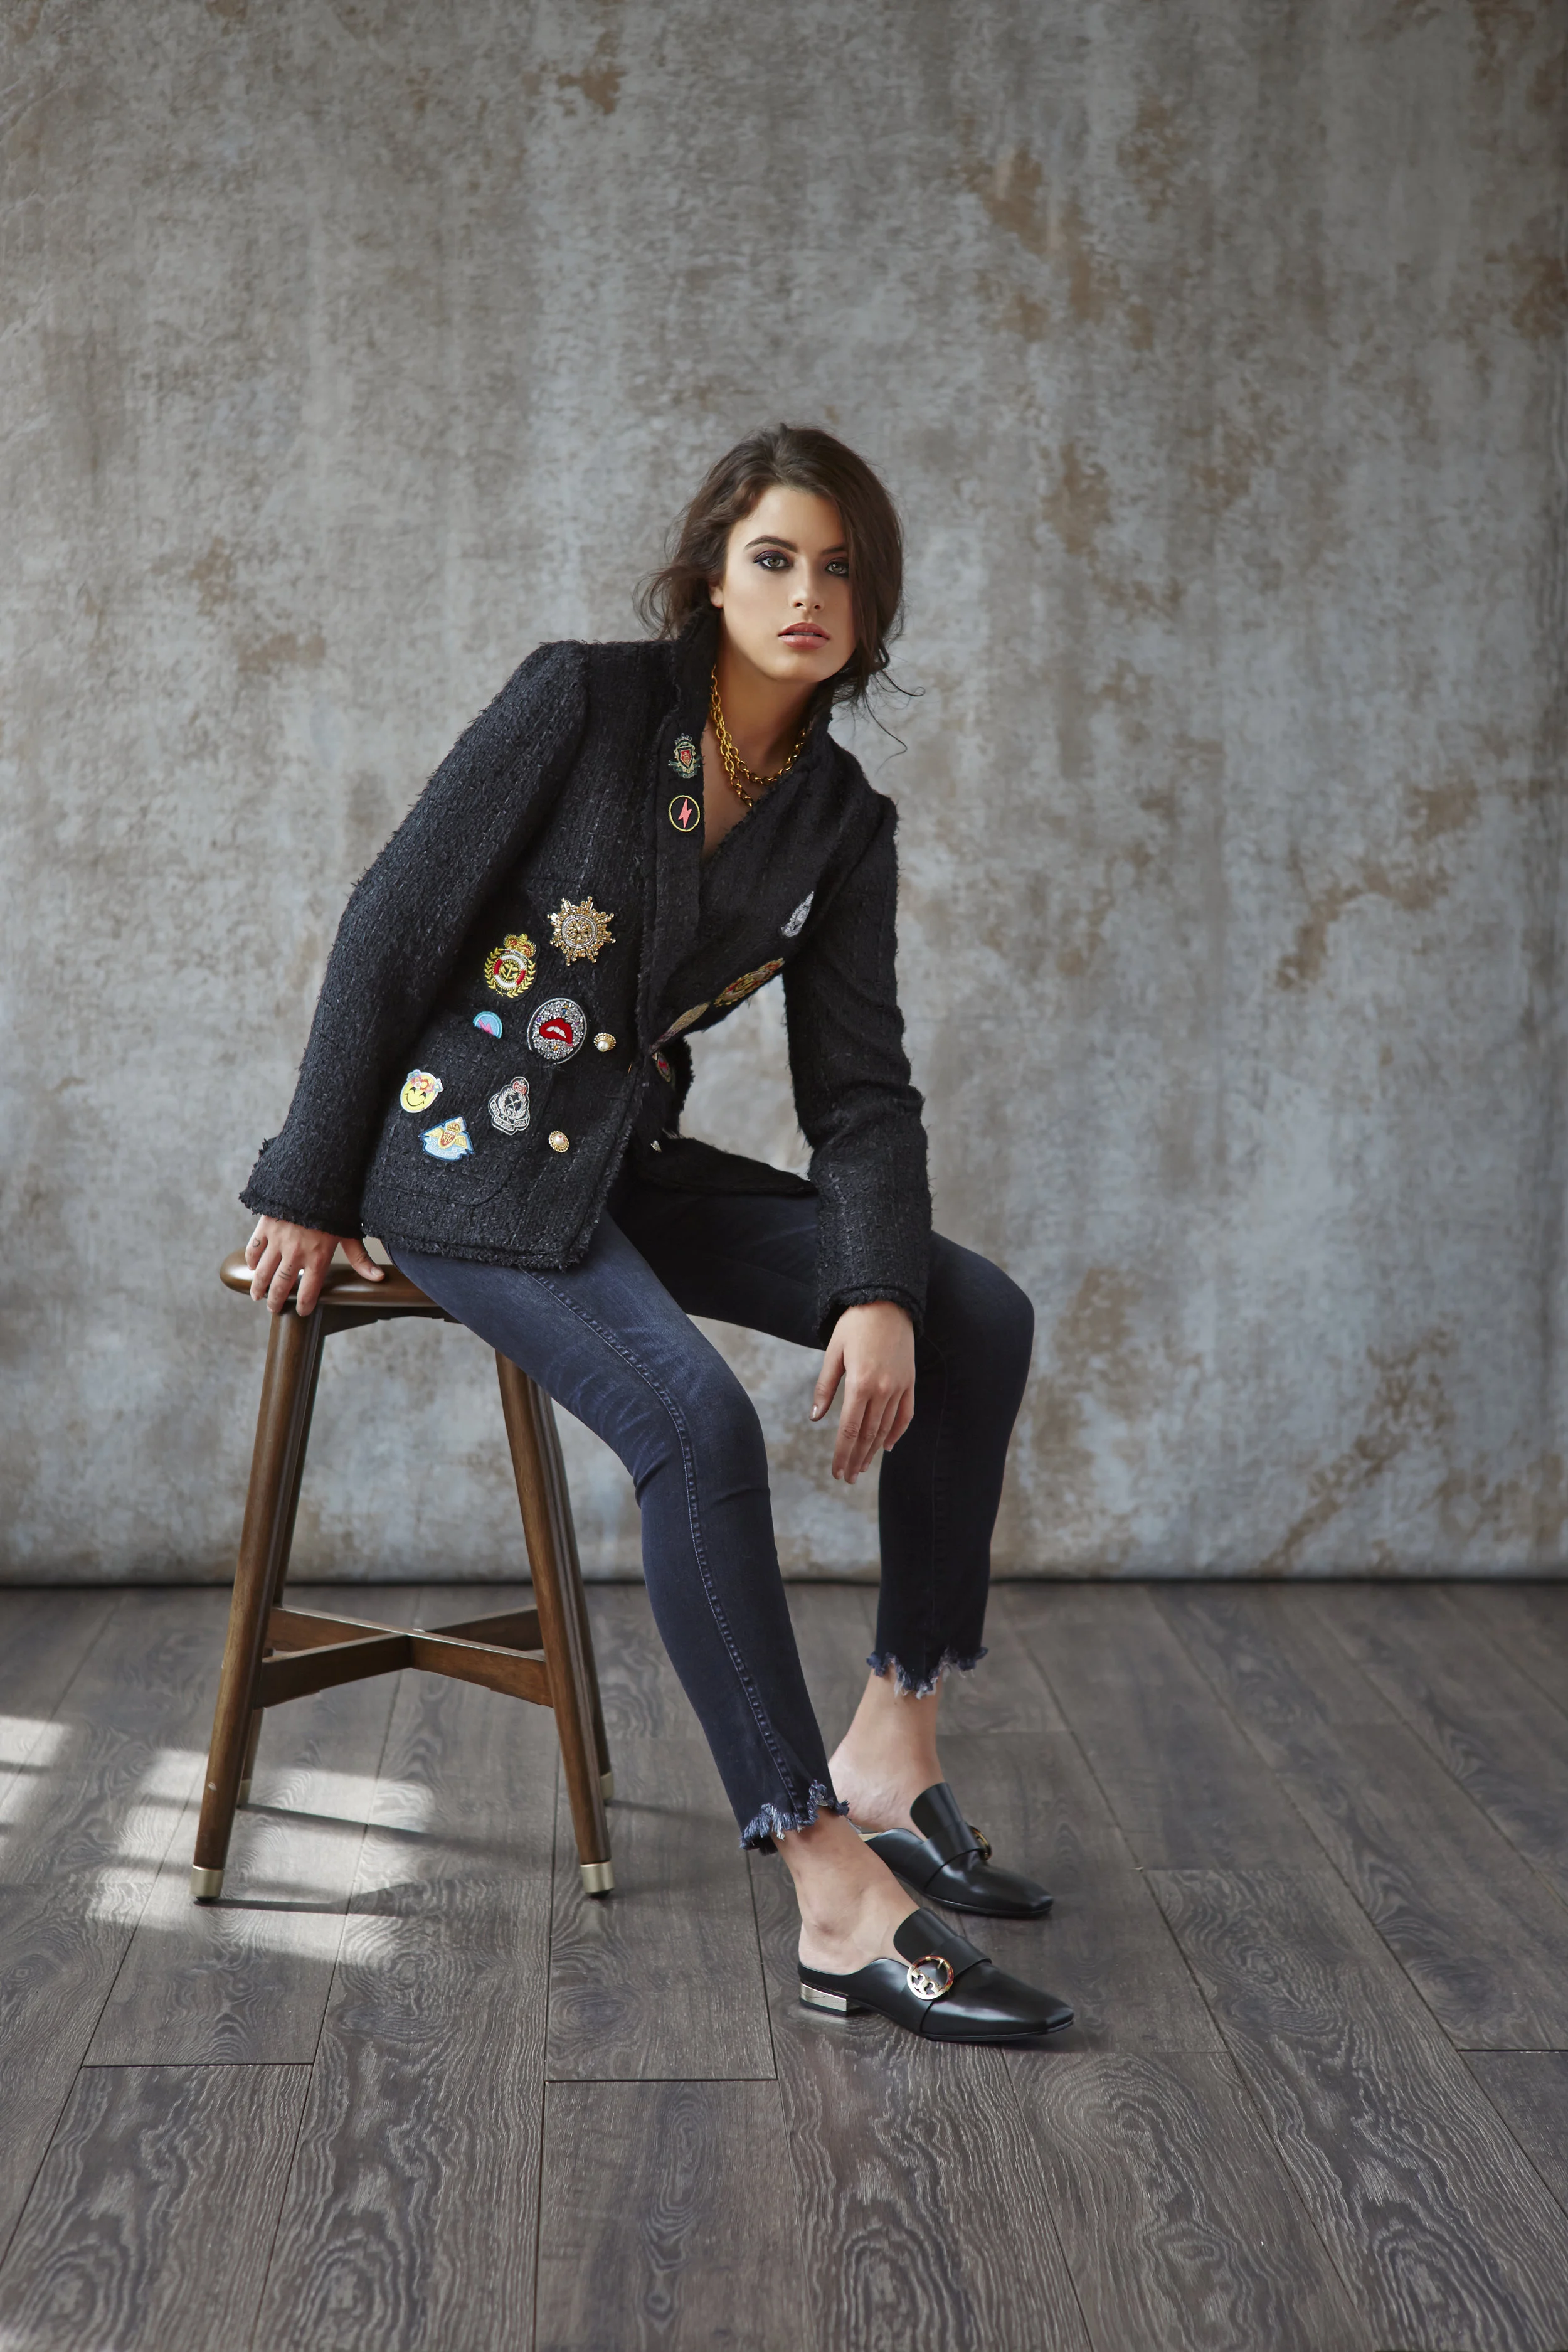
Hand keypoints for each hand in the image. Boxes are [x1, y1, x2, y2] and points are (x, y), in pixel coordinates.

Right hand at [245, 1215, 383, 1316]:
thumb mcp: (350, 1232)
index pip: (308, 1291)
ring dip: (259, 1286)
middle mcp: (296, 1252)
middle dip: (276, 1301)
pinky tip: (252, 1268)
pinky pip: (254, 1248)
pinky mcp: (266, 1225)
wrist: (315, 1176)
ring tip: (257, 1296)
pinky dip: (251, 1260)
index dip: (304, 1305)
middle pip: (281, 1285)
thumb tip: (379, 1278)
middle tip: (273, 1309)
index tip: (301, 1312)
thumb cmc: (336, 1205)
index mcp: (318, 1257)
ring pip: (264, 1271)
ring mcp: (278, 1239)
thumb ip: (361, 1258)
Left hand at [811, 1302, 915, 1483]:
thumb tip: (816, 1417)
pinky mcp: (910, 1382)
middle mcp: (883, 1389)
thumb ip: (825, 1387)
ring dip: (873, 1451)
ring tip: (862, 1468)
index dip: (842, 1454)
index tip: (836, 1472)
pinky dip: (896, 1433)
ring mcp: (899, 1387)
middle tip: (847, 1477)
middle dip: (856, 1459)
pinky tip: (886, 1446)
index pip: (850, 1430)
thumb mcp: (833, 1353)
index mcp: (860, 1383)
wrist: (887, 1302)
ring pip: (886, 1428)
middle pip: (868, 1435)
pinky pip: (905, 1414)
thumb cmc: (854, 1325)